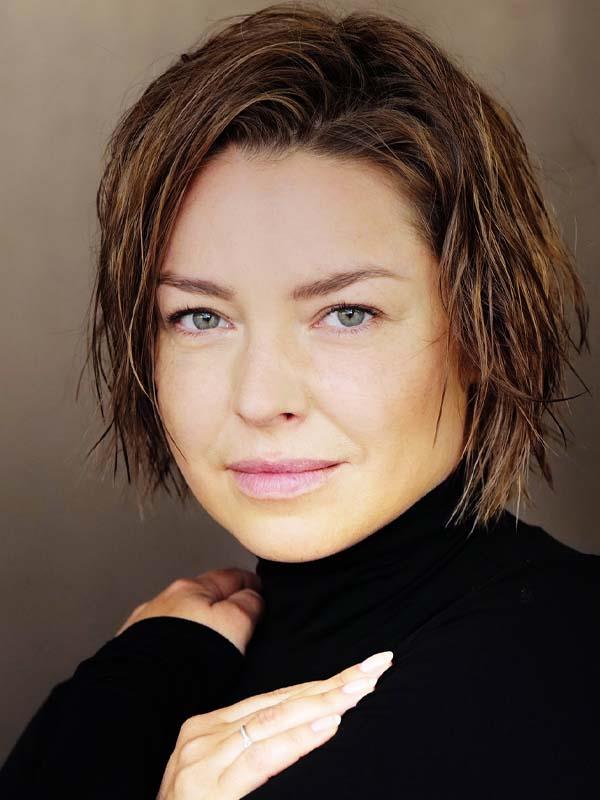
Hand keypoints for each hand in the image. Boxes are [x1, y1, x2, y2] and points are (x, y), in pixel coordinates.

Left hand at [115, 567, 264, 654]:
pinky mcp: (132, 650)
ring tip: (207, 646)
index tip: (259, 592)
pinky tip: (180, 660)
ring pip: (179, 618)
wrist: (141, 689)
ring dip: (194, 625)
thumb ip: (249, 604)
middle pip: (202, 595)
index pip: (230, 576)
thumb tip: (253, 597)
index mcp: (193, 587)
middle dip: (219, 604)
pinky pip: (161, 642)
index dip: (250, 583)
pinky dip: (174, 646)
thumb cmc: (188, 658)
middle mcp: (165, 600)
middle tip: (238, 621)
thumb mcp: (236, 623)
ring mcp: (144, 625)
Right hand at [156, 651, 392, 798]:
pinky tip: (327, 725)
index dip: (321, 685)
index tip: (360, 673)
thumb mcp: (221, 777)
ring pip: (274, 720)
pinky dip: (297, 739)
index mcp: (210, 727)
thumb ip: (253, 752)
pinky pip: (261, 758)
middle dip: (333, 685)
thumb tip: (309, 727)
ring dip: (325, 702)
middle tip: (375, 667)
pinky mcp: (205, 787)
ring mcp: (202, 757)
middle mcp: (204, 733)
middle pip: (281, 701)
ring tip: (362, 688)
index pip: (277, 698)